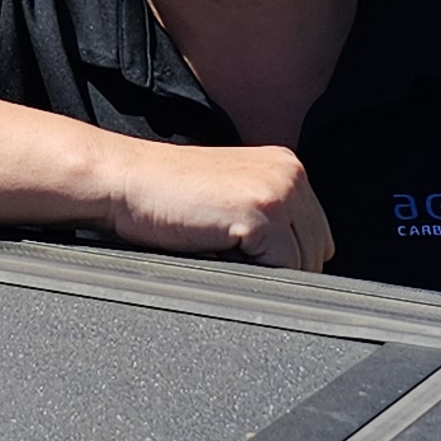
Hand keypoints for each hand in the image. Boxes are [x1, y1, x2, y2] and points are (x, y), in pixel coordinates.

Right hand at [100, 140, 334, 271]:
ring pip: (303, 264)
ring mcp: (278, 190)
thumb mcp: (231, 198)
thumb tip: (299, 262)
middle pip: (317, 252)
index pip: (316, 235)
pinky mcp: (261, 212)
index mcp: (286, 166)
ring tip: (221, 247)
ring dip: (264, 271)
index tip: (244, 252)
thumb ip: (270, 217)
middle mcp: (290, 172)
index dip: (284, 256)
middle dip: (279, 266)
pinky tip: (217, 249)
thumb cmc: (165, 196)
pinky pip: (282, 270)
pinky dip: (251, 275)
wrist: (123, 181)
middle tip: (229, 251)